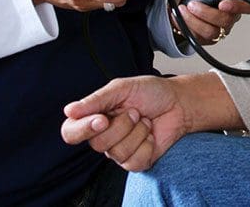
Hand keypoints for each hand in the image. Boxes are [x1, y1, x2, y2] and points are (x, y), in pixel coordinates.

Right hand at [61, 73, 242, 170]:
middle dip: (122, 125)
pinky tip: (150, 134)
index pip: (71, 132)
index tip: (102, 119)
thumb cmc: (151, 92)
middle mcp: (104, 135)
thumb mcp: (122, 88)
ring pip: (117, 152)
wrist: (179, 102)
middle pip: (97, 144)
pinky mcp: (135, 160)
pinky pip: (133, 161)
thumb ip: (96, 100)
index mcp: (95, 116)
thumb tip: (69, 110)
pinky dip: (146, 144)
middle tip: (135, 112)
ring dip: (137, 132)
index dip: (83, 129)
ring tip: (144, 120)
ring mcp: (119, 150)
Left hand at [172, 0, 249, 44]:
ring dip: (195, 20)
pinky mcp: (206, 38)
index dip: (238, 7)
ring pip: (213, 32)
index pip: (248, 6)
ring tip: (184, 8)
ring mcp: (218, 28)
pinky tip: (182, 16)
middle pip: (227, 21)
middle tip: (192, 3)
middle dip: (207, 13)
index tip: (222, 3)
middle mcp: (229, 15)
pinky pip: (199, 37)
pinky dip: (188, 25)